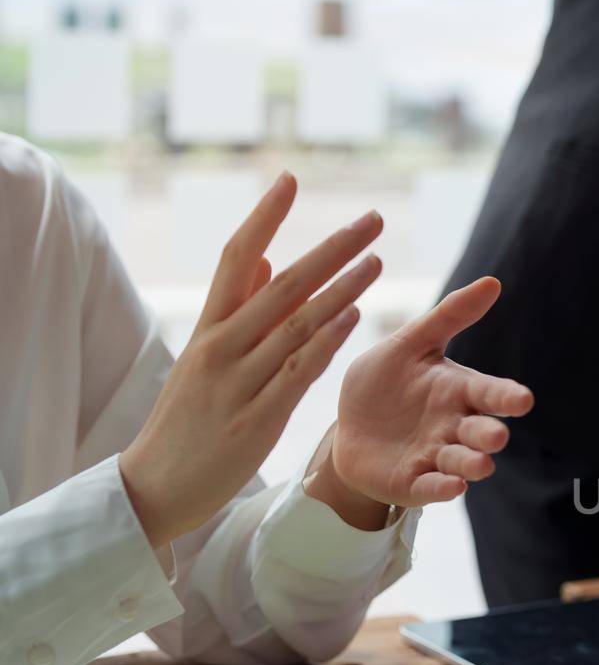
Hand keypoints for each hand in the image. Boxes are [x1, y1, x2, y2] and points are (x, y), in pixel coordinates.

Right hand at [119, 173, 382, 549]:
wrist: (155, 485)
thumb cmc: (186, 419)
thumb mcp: (202, 358)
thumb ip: (236, 307)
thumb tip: (264, 257)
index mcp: (207, 328)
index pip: (235, 258)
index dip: (263, 217)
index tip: (291, 179)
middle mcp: (221, 347)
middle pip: (281, 284)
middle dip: (330, 248)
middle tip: (372, 217)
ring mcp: (239, 383)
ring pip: (296, 325)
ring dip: (341, 289)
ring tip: (377, 259)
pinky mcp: (257, 419)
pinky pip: (298, 372)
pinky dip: (326, 341)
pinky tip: (353, 315)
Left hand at [315, 277, 533, 512]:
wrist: (348, 427)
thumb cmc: (385, 383)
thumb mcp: (409, 344)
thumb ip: (449, 316)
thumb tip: (493, 282)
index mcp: (457, 391)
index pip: (488, 393)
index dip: (505, 397)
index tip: (522, 399)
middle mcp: (454, 426)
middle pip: (479, 431)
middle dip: (489, 434)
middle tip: (496, 435)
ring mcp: (436, 457)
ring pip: (462, 462)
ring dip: (472, 464)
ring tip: (480, 464)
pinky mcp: (414, 483)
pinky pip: (432, 487)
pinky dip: (443, 487)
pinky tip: (453, 485)